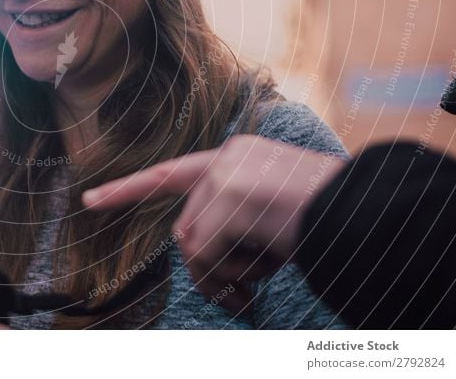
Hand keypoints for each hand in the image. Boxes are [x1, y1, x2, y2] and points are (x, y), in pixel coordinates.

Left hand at [81, 135, 345, 312]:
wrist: (366, 208)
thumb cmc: (326, 213)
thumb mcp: (273, 205)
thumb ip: (232, 214)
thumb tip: (196, 255)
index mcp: (234, 157)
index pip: (169, 175)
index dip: (128, 189)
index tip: (89, 200)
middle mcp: (224, 160)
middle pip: (186, 229)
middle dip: (207, 271)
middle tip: (237, 298)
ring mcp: (225, 176)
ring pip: (195, 245)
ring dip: (225, 276)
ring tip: (261, 283)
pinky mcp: (229, 197)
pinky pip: (212, 253)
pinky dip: (236, 273)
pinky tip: (272, 263)